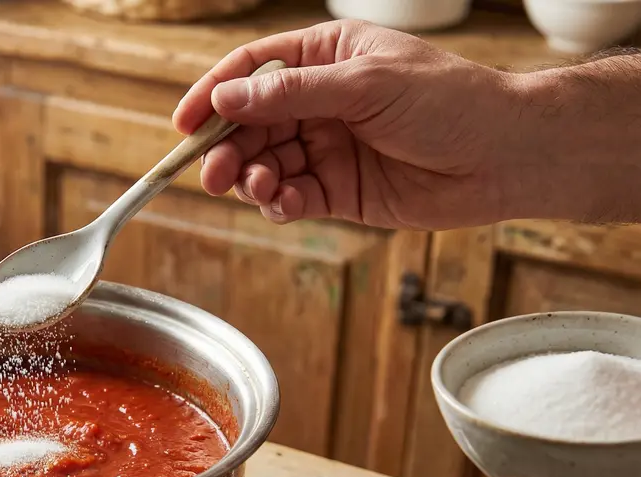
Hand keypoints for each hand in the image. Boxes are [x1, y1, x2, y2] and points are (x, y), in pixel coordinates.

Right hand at [172, 20, 530, 229]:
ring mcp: (327, 147)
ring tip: (260, 188)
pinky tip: (287, 203)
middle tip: (213, 174)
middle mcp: (320, 102)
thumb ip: (292, 93)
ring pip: (265, 164)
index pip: (252, 71)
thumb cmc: (450, 101)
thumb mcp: (366, 84)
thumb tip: (228, 98)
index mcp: (326, 59)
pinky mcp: (339, 191)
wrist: (506, 156)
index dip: (214, 95)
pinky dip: (280, 203)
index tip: (184, 124)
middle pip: (249, 124)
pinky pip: (291, 197)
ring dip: (252, 178)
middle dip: (227, 149)